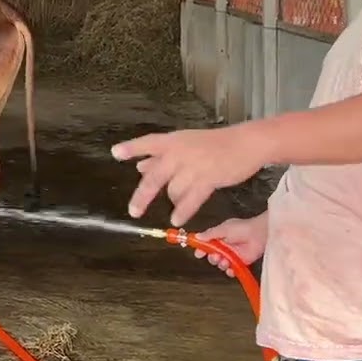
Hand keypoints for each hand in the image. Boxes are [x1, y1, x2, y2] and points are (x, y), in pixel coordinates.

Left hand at [111, 124, 269, 226]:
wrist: (246, 143)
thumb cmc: (215, 144)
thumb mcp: (187, 144)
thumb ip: (162, 156)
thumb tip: (140, 166)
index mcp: (174, 141)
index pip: (148, 142)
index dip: (132, 148)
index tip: (115, 154)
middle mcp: (180, 152)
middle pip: (154, 177)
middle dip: (142, 196)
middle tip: (134, 211)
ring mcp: (193, 166)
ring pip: (173, 191)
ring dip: (172, 202)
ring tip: (174, 210)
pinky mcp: (208, 179)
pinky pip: (190, 200)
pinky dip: (183, 211)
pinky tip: (177, 219)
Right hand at [193, 215, 267, 276]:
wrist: (259, 234)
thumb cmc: (243, 228)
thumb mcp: (224, 229)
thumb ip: (210, 234)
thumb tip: (197, 236)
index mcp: (220, 236)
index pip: (207, 244)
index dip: (201, 249)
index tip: (198, 253)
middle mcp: (225, 247)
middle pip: (212, 256)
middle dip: (212, 258)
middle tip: (216, 256)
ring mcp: (233, 255)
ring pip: (221, 264)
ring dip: (221, 264)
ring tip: (225, 261)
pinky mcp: (241, 262)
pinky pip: (232, 270)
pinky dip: (230, 271)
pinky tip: (231, 268)